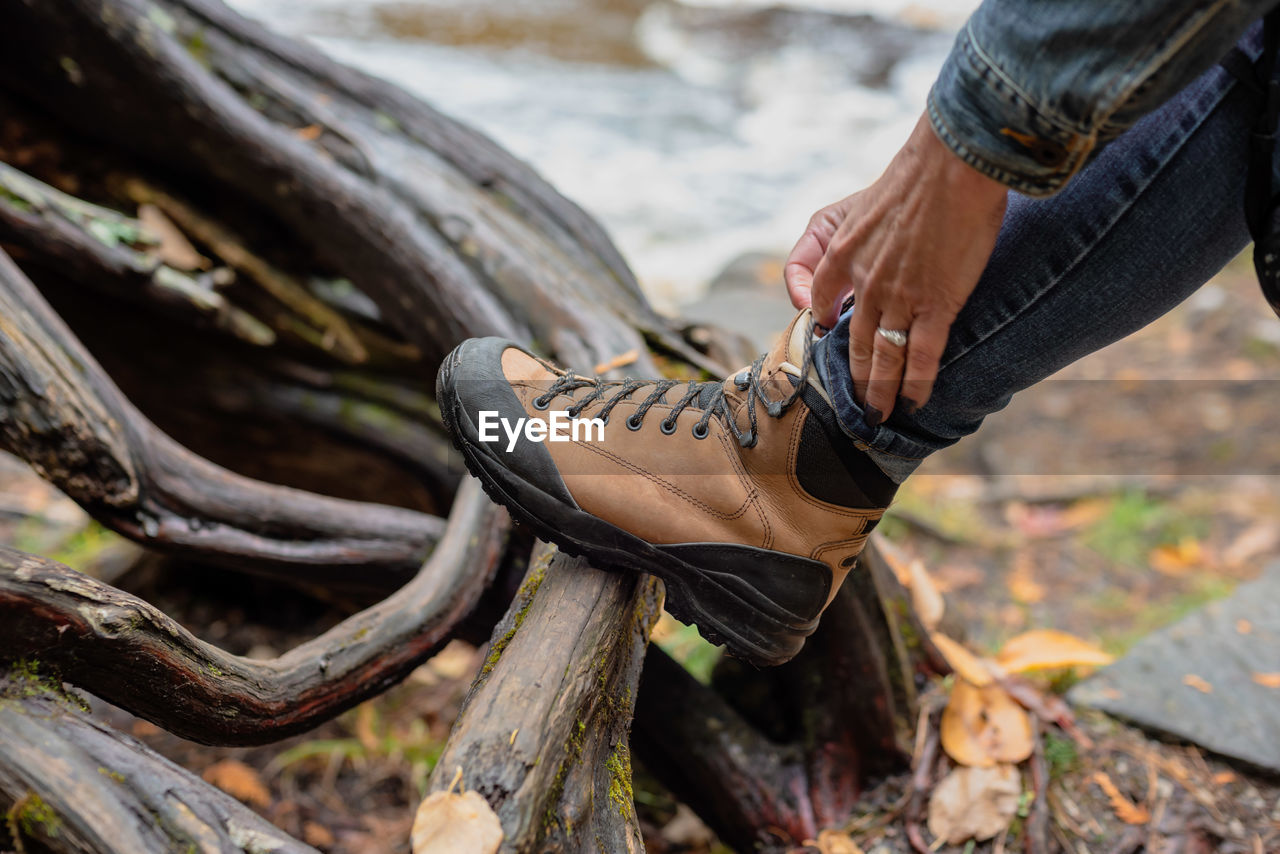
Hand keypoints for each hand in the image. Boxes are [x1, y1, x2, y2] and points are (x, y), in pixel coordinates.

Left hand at [784, 113, 1007, 423]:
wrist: (953, 165)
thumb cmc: (913, 175)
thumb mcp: (856, 204)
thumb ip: (837, 240)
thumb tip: (832, 275)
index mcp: (840, 255)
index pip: (820, 303)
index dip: (824, 326)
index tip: (831, 342)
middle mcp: (863, 284)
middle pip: (853, 345)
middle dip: (855, 380)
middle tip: (856, 405)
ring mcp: (898, 298)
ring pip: (883, 358)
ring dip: (880, 391)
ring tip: (878, 415)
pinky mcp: (936, 304)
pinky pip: (922, 356)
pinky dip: (917, 384)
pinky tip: (914, 401)